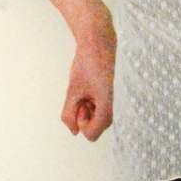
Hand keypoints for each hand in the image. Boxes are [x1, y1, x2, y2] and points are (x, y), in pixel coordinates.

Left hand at [60, 20, 115, 140]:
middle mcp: (110, 109)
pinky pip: (92, 112)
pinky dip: (86, 103)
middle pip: (91, 130)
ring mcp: (108, 105)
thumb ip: (69, 114)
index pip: (90, 135)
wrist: (99, 45)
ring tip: (85, 89)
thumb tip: (73, 132)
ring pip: (91, 121)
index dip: (80, 123)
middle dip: (82, 116)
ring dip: (83, 108)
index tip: (81, 103)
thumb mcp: (72, 90)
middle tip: (82, 95)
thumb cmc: (87, 65)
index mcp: (106, 107)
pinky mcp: (105, 100)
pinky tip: (87, 89)